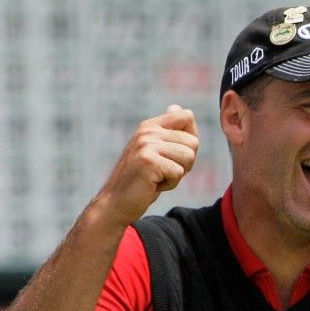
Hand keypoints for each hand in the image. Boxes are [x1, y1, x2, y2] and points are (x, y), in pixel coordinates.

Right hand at [93, 104, 199, 226]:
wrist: (115, 203)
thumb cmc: (140, 180)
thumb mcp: (155, 152)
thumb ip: (168, 132)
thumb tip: (178, 107)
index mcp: (149, 126)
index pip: (187, 116)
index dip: (189, 140)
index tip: (172, 155)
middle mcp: (147, 131)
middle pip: (193, 142)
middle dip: (184, 163)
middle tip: (162, 171)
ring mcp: (146, 145)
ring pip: (189, 157)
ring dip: (177, 174)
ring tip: (156, 177)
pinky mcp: (148, 162)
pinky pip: (179, 172)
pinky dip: (170, 184)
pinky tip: (152, 185)